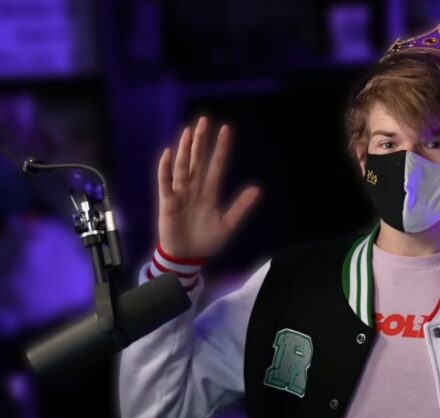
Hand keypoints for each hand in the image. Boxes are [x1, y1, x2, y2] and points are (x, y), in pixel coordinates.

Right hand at [157, 116, 260, 259]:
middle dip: (202, 141)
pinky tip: (168, 153)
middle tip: (204, 120)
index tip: (226, 129)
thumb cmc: (207, 241)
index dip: (221, 148)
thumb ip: (241, 207)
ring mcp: (180, 193)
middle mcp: (195, 188)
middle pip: (198, 160)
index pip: (217, 165)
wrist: (187, 257)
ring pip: (183, 166)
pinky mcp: (167, 201)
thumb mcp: (228, 225)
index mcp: (210, 192)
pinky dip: (165, 168)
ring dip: (185, 149)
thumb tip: (257, 190)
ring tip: (189, 132)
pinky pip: (165, 182)